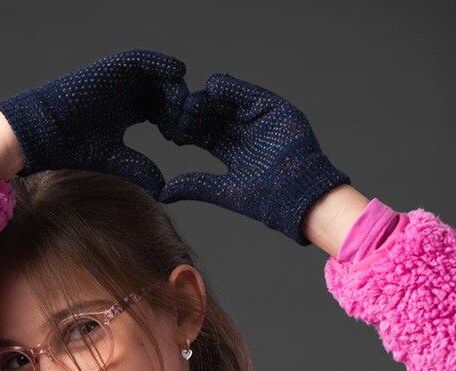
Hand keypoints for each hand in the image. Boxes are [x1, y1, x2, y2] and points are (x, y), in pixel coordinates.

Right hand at [0, 49, 188, 197]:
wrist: (47, 132)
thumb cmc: (76, 148)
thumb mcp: (118, 159)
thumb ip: (143, 168)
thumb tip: (166, 190)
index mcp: (131, 111)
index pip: (164, 113)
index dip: (178, 125)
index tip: (190, 139)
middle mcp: (129, 93)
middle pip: (166, 94)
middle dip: (181, 107)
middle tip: (196, 121)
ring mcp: (121, 79)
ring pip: (158, 77)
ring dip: (175, 87)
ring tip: (190, 100)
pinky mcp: (114, 67)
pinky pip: (144, 60)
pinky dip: (161, 63)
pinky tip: (177, 73)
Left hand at [158, 74, 350, 245]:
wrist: (294, 193)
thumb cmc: (262, 198)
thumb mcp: (221, 190)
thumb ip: (193, 185)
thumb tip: (161, 194)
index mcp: (228, 150)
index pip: (201, 134)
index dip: (186, 131)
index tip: (169, 132)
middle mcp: (240, 131)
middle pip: (210, 115)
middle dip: (194, 114)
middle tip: (177, 114)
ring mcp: (255, 117)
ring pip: (224, 101)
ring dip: (207, 100)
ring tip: (192, 104)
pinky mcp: (270, 106)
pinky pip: (246, 92)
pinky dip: (229, 88)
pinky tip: (213, 88)